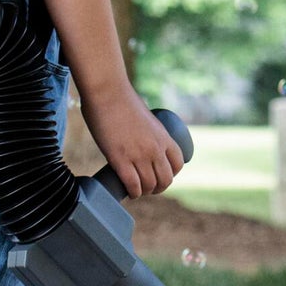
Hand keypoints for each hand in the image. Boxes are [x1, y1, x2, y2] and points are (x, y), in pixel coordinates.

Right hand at [78, 83, 185, 198]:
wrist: (107, 92)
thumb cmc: (121, 99)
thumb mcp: (145, 117)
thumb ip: (145, 129)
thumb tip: (138, 133)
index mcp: (163, 136)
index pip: (178, 163)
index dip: (171, 174)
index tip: (162, 175)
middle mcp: (155, 148)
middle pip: (165, 179)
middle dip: (158, 187)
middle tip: (149, 187)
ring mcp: (139, 155)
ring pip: (149, 185)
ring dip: (144, 191)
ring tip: (138, 191)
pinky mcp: (120, 159)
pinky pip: (132, 185)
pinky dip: (133, 193)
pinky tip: (130, 193)